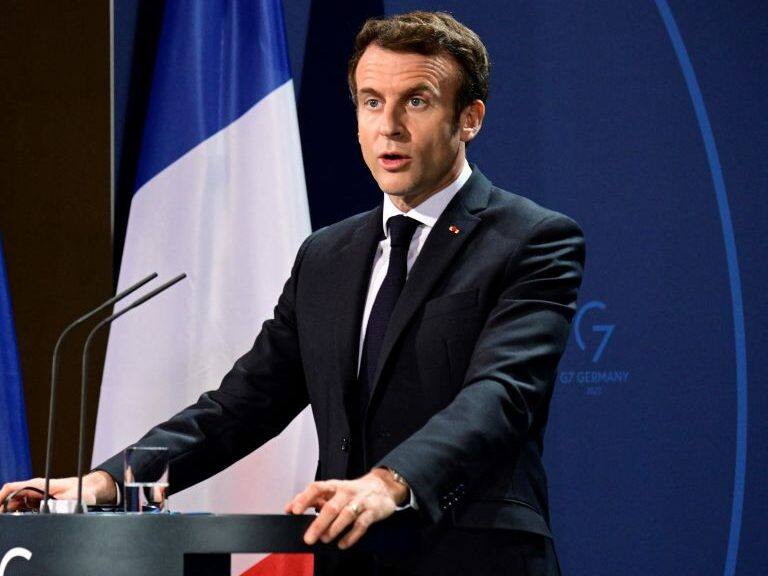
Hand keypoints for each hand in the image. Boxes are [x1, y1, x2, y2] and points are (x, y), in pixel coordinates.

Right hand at [0, 471, 117, 511]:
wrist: (89, 490)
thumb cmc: (81, 491)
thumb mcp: (73, 498)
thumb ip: (62, 505)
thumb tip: (52, 511)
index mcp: (38, 485)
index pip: (11, 488)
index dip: (0, 498)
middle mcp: (34, 489)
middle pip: (10, 498)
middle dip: (4, 509)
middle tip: (6, 521)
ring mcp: (36, 495)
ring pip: (16, 504)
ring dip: (11, 513)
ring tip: (12, 523)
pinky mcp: (39, 502)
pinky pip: (24, 508)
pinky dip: (19, 515)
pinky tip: (21, 522)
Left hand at [284, 469, 407, 548]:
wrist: (383, 487)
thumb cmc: (352, 492)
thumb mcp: (333, 491)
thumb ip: (313, 499)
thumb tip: (289, 508)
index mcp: (334, 486)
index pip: (317, 488)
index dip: (305, 498)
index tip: (294, 511)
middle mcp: (346, 492)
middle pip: (331, 507)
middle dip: (319, 523)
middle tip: (308, 538)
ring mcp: (360, 502)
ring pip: (346, 515)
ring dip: (334, 529)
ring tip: (324, 539)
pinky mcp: (372, 512)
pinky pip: (361, 525)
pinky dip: (351, 536)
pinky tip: (342, 544)